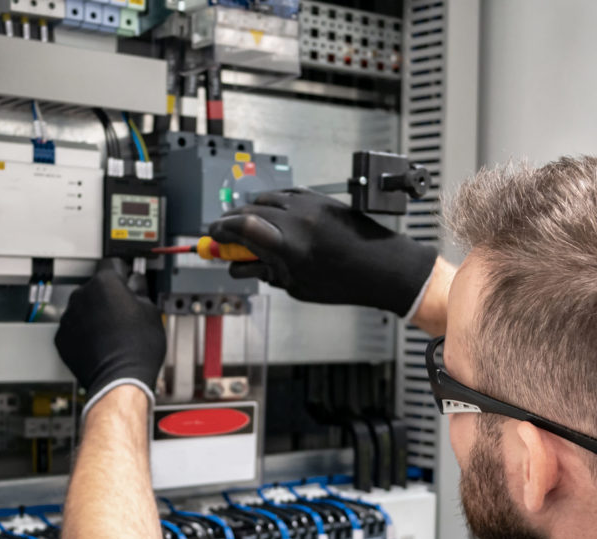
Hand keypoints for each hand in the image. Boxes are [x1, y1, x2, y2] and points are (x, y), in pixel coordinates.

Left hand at [55, 259, 166, 417]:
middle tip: (126, 313)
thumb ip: (140, 289)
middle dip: (109, 296)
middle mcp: (82, 295)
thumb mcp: (151, 311)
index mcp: (105, 283)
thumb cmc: (137, 348)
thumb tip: (136, 283)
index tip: (128, 280)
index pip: (113, 263)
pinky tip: (101, 343)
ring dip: (95, 314)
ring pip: (84, 307)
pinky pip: (74, 328)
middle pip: (96, 287)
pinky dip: (84, 333)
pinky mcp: (62, 338)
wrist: (119, 379)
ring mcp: (69, 317)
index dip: (124, 272)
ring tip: (113, 332)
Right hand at [208, 188, 437, 316]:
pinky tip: (271, 215)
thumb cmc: (346, 282)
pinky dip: (272, 203)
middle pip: (248, 211)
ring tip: (246, 227)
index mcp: (290, 247)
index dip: (221, 231)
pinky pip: (285, 194)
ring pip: (265, 199)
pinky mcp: (319, 198)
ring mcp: (309, 205)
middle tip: (222, 236)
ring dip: (249, 211)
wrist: (383, 266)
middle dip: (230, 223)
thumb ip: (266, 272)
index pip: (242, 228)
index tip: (213, 238)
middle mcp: (298, 220)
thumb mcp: (298, 286)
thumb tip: (242, 265)